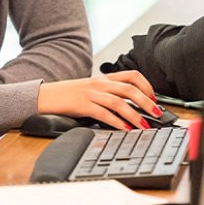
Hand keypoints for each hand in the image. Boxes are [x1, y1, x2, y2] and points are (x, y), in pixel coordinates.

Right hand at [37, 71, 159, 129]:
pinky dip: (117, 122)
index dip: (146, 86)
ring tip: (144, 126)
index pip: (132, 75)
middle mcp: (100, 84)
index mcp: (104, 78)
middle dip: (147, 102)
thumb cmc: (70, 94)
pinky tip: (125, 129)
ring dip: (135, 115)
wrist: (46, 96)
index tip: (154, 98)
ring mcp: (92, 94)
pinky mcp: (83, 105)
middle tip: (157, 114)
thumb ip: (110, 93)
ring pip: (120, 102)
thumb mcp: (92, 88)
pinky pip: (104, 114)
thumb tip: (132, 105)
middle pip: (130, 89)